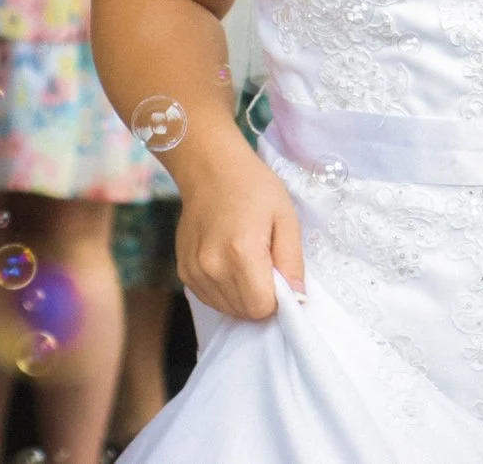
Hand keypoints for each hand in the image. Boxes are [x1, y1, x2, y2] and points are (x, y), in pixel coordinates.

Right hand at [174, 131, 304, 320]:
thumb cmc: (255, 188)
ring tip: (249, 262)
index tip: (282, 275)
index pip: (262, 307)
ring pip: (227, 309)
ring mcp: (194, 272)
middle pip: (244, 312)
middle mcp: (212, 268)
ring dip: (244, 296)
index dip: (279, 298)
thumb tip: (298, 298)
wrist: (211, 170)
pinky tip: (232, 264)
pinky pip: (211, 299)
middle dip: (262, 298)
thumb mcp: (286, 218)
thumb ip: (292, 261)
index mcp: (241, 253)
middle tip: (268, 265)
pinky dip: (226, 291)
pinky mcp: (184, 272)